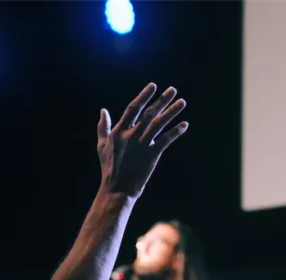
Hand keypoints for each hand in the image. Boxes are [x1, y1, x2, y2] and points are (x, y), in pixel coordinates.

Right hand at [97, 83, 187, 197]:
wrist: (117, 188)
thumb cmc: (109, 168)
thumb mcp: (101, 145)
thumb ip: (102, 126)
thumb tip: (103, 110)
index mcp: (119, 131)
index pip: (133, 108)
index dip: (144, 96)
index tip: (153, 86)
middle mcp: (131, 135)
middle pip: (149, 113)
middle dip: (162, 100)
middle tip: (173, 89)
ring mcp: (142, 145)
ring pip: (159, 124)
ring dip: (172, 112)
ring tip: (182, 102)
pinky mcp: (152, 155)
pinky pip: (166, 140)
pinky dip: (176, 132)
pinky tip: (184, 124)